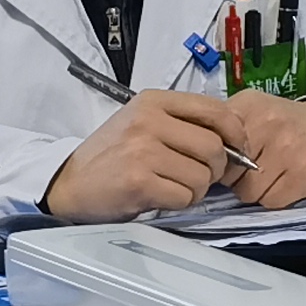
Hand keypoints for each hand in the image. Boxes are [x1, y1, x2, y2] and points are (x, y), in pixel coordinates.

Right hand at [43, 89, 238, 218]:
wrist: (69, 183)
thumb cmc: (111, 156)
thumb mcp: (142, 123)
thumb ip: (183, 124)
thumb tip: (234, 140)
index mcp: (153, 101)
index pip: (215, 110)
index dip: (235, 133)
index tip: (235, 149)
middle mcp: (148, 121)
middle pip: (214, 147)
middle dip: (215, 169)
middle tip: (199, 176)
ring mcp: (142, 151)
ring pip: (202, 176)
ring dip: (196, 189)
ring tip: (172, 187)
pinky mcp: (139, 181)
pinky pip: (185, 197)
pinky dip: (180, 203)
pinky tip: (161, 197)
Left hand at [217, 92, 305, 211]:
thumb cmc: (283, 124)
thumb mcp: (251, 109)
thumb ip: (223, 125)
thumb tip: (199, 155)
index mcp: (250, 107)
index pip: (213, 144)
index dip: (216, 160)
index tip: (225, 160)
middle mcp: (270, 125)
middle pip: (228, 173)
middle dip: (234, 177)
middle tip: (250, 169)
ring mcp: (289, 152)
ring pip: (248, 192)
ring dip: (254, 190)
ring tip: (268, 175)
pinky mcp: (304, 176)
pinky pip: (271, 201)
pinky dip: (274, 197)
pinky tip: (284, 182)